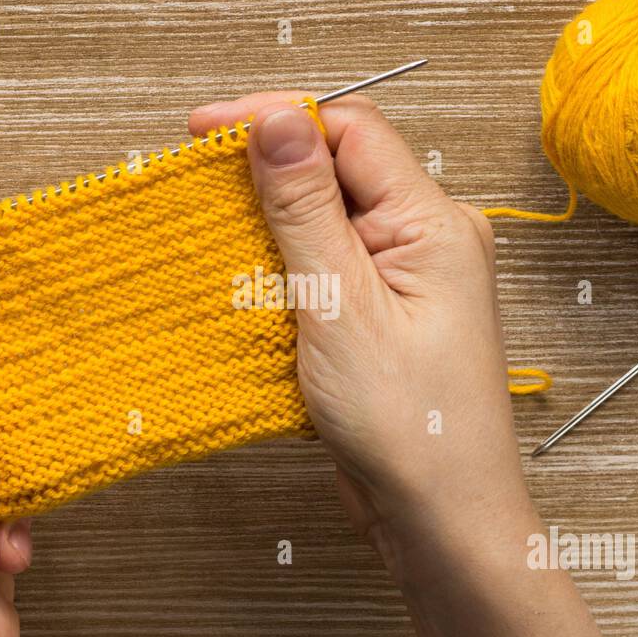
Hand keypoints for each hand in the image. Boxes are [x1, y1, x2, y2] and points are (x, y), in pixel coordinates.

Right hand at [190, 95, 637, 636]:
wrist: (443, 519)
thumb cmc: (409, 425)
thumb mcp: (340, 306)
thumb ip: (306, 208)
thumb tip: (276, 117)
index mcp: (434, 222)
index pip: (350, 131)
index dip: (275, 119)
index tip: (202, 130)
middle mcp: (431, 238)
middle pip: (340, 169)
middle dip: (268, 168)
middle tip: (194, 181)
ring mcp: (412, 278)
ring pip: (331, 218)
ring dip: (271, 220)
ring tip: (209, 229)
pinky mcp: (388, 315)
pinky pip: (333, 265)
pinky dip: (286, 265)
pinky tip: (246, 280)